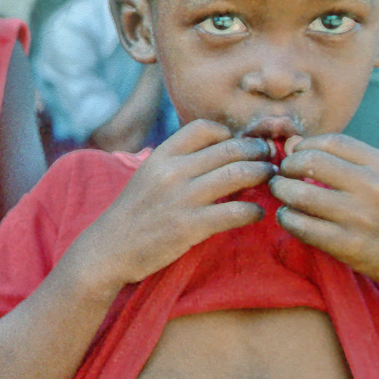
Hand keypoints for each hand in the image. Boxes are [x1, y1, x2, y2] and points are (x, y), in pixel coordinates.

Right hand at [67, 119, 276, 290]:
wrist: (107, 250)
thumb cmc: (132, 215)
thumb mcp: (147, 178)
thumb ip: (176, 164)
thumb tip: (215, 154)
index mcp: (160, 156)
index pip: (204, 128)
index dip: (229, 134)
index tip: (239, 146)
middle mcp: (172, 171)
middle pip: (231, 148)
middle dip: (259, 152)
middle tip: (271, 161)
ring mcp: (182, 198)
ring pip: (240, 173)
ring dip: (264, 175)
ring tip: (271, 181)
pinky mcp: (190, 226)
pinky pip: (237, 211)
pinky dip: (255, 211)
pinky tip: (257, 214)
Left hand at [271, 134, 378, 287]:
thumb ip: (339, 158)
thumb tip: (290, 142)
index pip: (332, 142)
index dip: (305, 146)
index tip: (296, 155)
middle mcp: (374, 189)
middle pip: (311, 162)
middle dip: (287, 166)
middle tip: (282, 175)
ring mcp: (360, 218)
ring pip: (300, 194)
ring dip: (280, 190)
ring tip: (281, 192)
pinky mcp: (345, 244)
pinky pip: (299, 225)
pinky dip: (285, 217)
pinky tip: (288, 215)